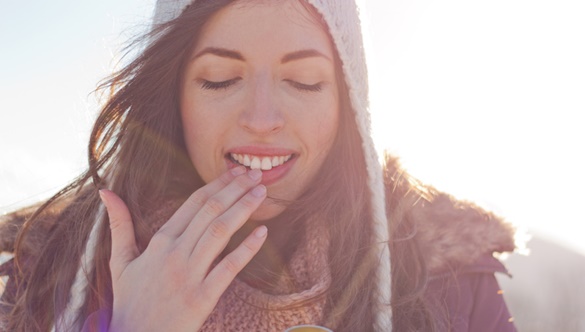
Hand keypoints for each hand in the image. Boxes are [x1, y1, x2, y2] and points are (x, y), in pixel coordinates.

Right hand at [99, 167, 266, 330]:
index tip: (236, 172)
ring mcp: (189, 275)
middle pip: (210, 212)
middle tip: (256, 174)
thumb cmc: (130, 302)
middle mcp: (175, 254)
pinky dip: (248, 249)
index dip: (218, 184)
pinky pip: (229, 268)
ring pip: (220, 232)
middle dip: (236, 189)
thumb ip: (119, 225)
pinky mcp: (202, 298)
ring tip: (262, 193)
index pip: (194, 203)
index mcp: (159, 242)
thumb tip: (106, 192)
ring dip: (243, 209)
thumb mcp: (120, 262)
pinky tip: (263, 233)